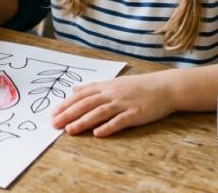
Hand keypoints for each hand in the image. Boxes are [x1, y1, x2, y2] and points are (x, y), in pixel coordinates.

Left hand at [49, 74, 174, 136]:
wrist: (164, 87)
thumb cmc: (138, 86)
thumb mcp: (114, 83)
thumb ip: (93, 88)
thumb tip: (74, 90)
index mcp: (106, 86)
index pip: (81, 95)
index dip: (66, 105)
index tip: (53, 114)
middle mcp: (112, 94)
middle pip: (86, 104)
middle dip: (68, 114)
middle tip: (54, 124)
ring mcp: (124, 103)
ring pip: (99, 112)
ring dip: (83, 121)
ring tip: (70, 130)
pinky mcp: (136, 113)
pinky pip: (120, 121)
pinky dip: (108, 127)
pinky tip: (98, 134)